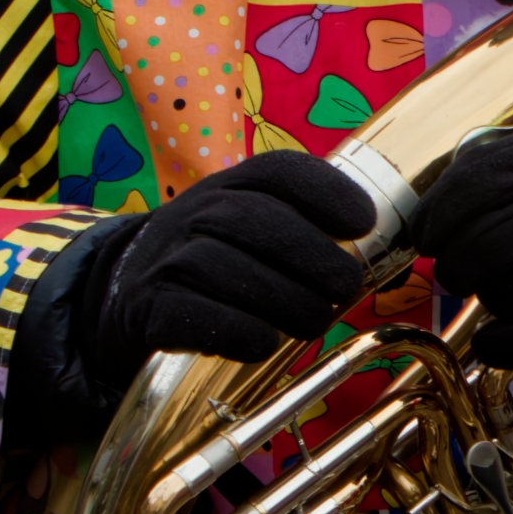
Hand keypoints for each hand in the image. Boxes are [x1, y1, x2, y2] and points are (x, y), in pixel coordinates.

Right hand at [103, 151, 379, 378]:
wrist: (129, 291)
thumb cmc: (219, 258)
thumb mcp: (255, 226)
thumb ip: (309, 230)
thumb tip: (383, 255)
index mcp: (233, 183)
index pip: (279, 171)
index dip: (326, 192)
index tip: (364, 223)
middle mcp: (195, 210)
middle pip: (255, 219)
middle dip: (312, 256)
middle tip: (347, 288)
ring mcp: (168, 258)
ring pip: (226, 268)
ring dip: (283, 300)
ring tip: (314, 321)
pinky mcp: (150, 307)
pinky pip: (195, 315)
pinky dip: (239, 331)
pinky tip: (266, 342)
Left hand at [401, 125, 512, 367]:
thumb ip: (492, 170)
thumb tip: (425, 227)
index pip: (456, 201)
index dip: (432, 228)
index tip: (431, 239)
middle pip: (469, 256)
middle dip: (456, 268)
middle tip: (464, 270)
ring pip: (500, 298)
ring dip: (497, 298)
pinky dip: (501, 345)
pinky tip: (496, 338)